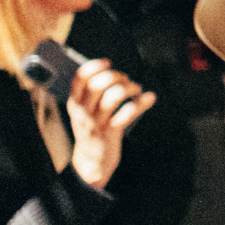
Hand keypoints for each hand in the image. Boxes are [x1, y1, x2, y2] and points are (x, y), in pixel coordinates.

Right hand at [65, 57, 154, 189]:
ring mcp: (96, 123)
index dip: (94, 66)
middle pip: (97, 85)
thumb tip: (110, 71)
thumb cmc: (91, 129)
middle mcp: (83, 112)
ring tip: (136, 89)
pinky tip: (150, 98)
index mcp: (74, 103)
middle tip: (125, 79)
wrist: (91, 161)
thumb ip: (91, 94)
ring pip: (113, 97)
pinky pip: (128, 113)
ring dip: (129, 88)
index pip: (79, 79)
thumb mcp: (83, 112)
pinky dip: (142, 103)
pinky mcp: (110, 132)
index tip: (108, 62)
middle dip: (115, 76)